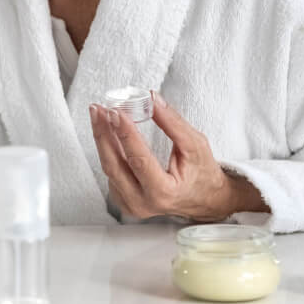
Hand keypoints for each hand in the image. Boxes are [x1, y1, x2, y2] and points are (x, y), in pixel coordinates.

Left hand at [88, 91, 268, 221]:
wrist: (205, 199)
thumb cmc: (202, 173)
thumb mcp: (195, 145)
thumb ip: (172, 122)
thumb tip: (151, 99)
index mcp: (164, 192)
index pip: (138, 159)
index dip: (125, 133)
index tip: (116, 112)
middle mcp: (143, 202)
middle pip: (114, 165)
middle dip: (103, 133)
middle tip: (98, 110)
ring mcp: (131, 204)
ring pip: (109, 168)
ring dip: (102, 139)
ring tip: (99, 115)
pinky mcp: (124, 200)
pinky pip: (111, 173)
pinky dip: (108, 150)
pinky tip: (107, 132)